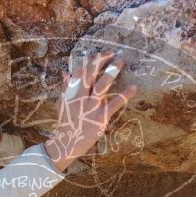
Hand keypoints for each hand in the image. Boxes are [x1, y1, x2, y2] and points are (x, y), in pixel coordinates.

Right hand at [44, 52, 137, 171]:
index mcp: (71, 94)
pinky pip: (114, 104)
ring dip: (111, 72)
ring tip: (120, 62)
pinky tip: (133, 87)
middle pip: (90, 74)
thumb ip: (65, 88)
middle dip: (100, 61)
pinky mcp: (100, 118)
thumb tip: (66, 73)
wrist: (66, 143)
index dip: (88, 61)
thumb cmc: (65, 124)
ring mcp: (91, 108)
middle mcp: (80, 98)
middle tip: (111, 52)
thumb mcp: (62, 105)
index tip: (97, 54)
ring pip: (101, 86)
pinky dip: (124, 95)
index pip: (79, 72)